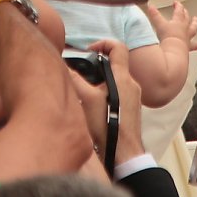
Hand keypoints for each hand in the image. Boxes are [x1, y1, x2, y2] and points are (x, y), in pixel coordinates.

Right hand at [70, 39, 143, 165]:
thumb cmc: (107, 125)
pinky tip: (94, 103)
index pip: (117, 47)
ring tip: (86, 89)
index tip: (89, 51)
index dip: (102, 43)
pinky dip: (106, 91)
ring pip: (116, 78)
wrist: (124, 153)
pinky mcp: (132, 108)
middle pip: (114, 63)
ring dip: (101, 79)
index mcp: (122, 77)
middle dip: (97, 63)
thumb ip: (74, 78)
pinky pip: (119, 91)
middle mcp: (131, 84)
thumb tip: (63, 65)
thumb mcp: (85, 98)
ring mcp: (134, 97)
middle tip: (83, 71)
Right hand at [147, 1, 196, 50]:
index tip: (176, 3)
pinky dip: (195, 45)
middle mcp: (184, 29)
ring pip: (193, 29)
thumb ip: (154, 15)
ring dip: (195, 25)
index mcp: (178, 22)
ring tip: (196, 22)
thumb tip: (150, 6)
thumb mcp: (159, 23)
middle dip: (186, 14)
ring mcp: (187, 38)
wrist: (174, 50)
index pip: (179, 11)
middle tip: (186, 11)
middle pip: (187, 19)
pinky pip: (193, 45)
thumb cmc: (168, 37)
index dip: (178, 6)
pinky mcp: (188, 47)